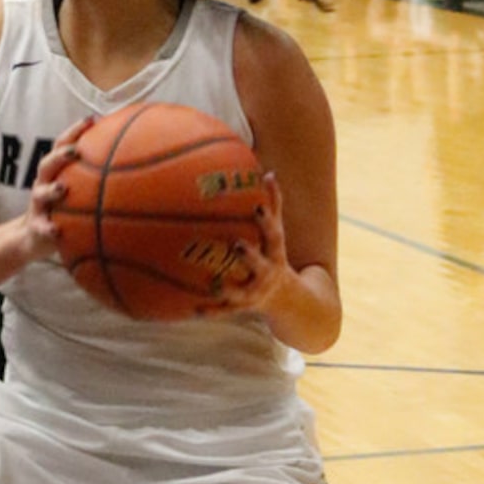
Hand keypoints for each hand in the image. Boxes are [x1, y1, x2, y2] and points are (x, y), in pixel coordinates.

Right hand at [21, 117, 93, 261]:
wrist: (35, 237)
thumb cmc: (65, 209)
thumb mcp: (80, 190)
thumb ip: (100, 176)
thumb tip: (138, 163)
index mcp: (57, 171)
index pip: (62, 145)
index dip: (75, 131)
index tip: (92, 119)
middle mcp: (45, 183)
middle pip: (47, 164)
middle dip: (61, 155)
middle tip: (75, 151)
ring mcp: (39, 204)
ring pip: (40, 193)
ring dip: (51, 190)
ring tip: (62, 189)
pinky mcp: (37, 226)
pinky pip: (41, 227)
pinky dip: (47, 228)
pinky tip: (56, 230)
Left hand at [215, 173, 293, 315]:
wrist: (289, 301)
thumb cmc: (275, 257)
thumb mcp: (278, 236)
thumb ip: (274, 206)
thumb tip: (270, 173)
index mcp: (276, 252)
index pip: (274, 235)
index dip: (267, 222)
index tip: (258, 208)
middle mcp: (268, 273)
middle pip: (261, 264)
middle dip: (250, 256)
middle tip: (238, 244)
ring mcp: (256, 292)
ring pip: (242, 291)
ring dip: (228, 288)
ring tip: (213, 284)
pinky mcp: (243, 307)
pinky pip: (225, 310)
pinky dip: (211, 311)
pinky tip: (193, 310)